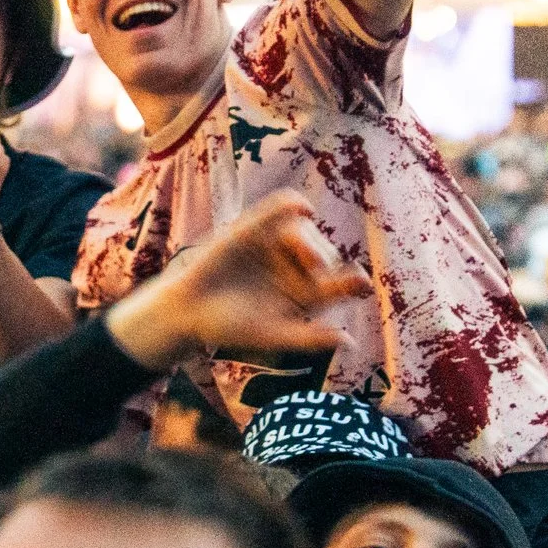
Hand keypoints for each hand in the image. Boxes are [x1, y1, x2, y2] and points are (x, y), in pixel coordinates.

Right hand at [105, 192, 372, 370]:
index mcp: (307, 296)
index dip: (355, 282)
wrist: (187, 311)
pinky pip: (280, 208)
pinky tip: (303, 210)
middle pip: (326, 254)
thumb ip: (308, 339)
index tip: (360, 283)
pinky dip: (292, 205)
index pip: (341, 284)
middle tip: (315, 269)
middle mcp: (296, 267)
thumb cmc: (229, 329)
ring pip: (307, 231)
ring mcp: (276, 245)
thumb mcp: (271, 336)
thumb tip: (350, 342)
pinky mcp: (254, 226)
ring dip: (309, 240)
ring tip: (302, 253)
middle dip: (324, 258)